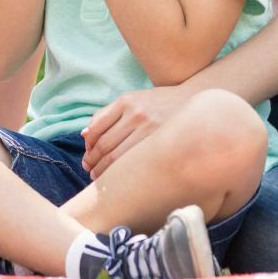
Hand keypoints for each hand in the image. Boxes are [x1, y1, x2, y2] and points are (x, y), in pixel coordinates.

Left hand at [81, 84, 195, 177]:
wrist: (193, 102)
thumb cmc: (158, 104)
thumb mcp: (132, 100)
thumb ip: (106, 114)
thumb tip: (84, 135)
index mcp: (125, 102)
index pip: (96, 130)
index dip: (88, 148)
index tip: (87, 159)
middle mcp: (137, 114)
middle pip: (105, 145)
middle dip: (93, 162)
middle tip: (89, 172)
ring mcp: (150, 129)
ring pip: (117, 157)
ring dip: (104, 170)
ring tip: (100, 179)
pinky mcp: (162, 141)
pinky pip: (135, 161)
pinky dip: (123, 171)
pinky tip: (119, 178)